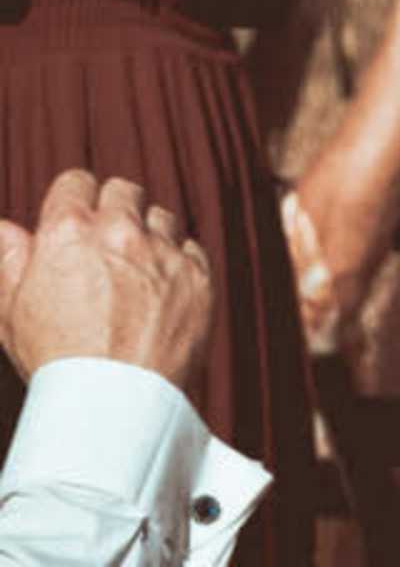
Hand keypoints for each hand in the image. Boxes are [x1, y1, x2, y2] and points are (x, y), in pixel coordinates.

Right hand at [0, 169, 214, 386]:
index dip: (72, 201)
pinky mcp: (198, 273)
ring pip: (160, 217)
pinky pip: (190, 248)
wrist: (113, 400)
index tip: (73, 220)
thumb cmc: (55, 360)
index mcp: (68, 233)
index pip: (75, 182)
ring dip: (146, 235)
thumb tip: (5, 228)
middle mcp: (120, 231)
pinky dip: (176, 262)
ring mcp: (164, 250)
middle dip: (111, 211)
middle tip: (102, 246)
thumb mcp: (10, 311)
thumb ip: (8, 260)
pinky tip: (158, 291)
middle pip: (122, 191)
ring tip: (130, 274)